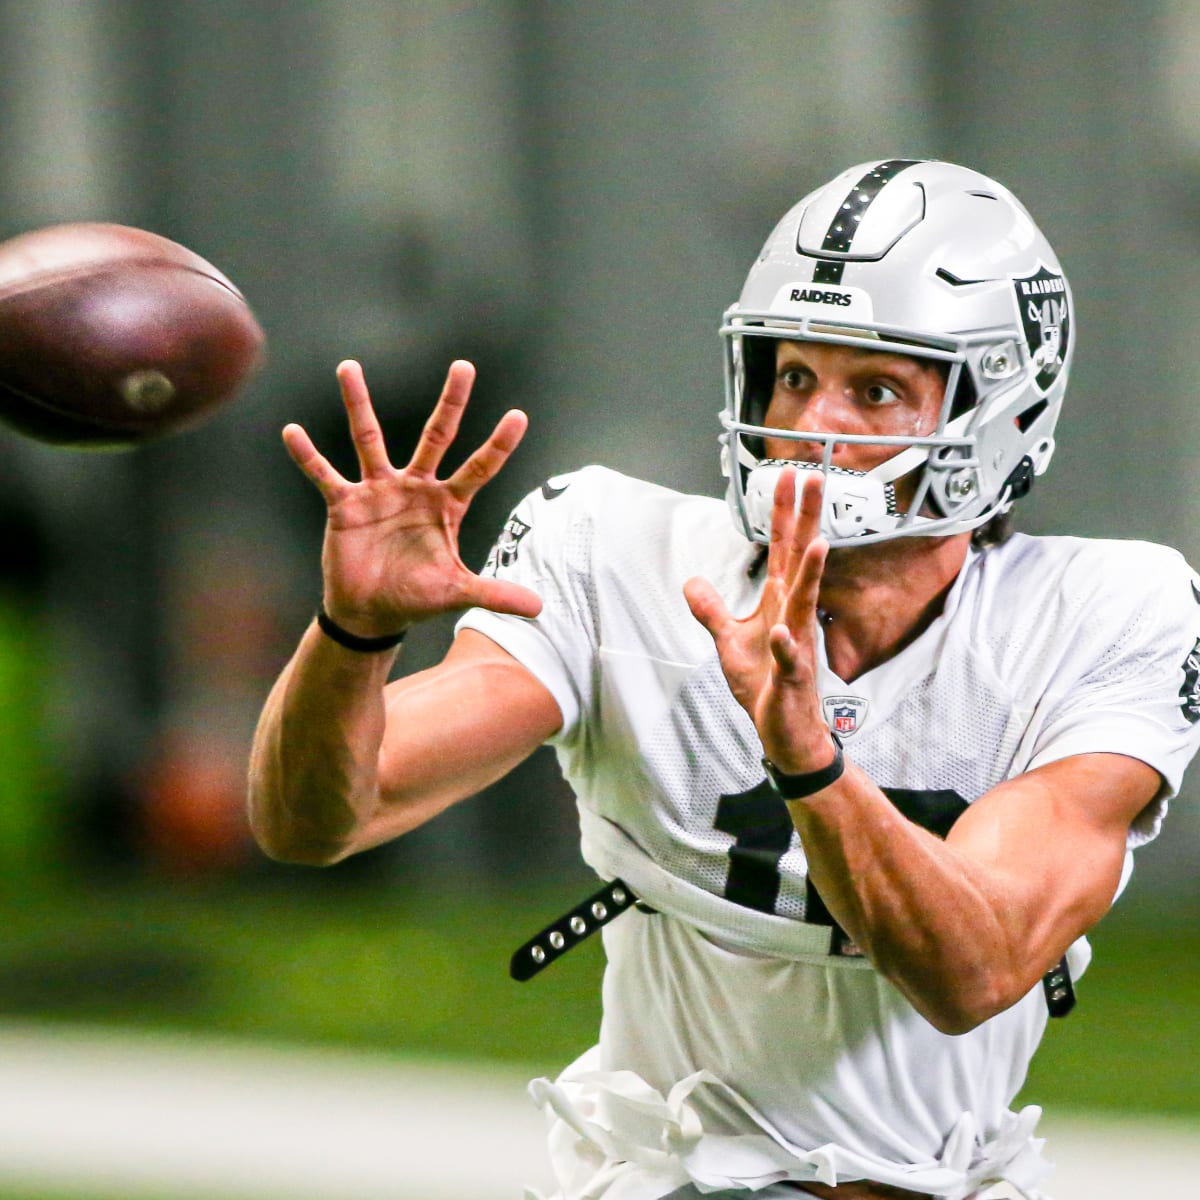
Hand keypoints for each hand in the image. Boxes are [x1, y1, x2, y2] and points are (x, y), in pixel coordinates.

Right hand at [282, 359, 541, 637]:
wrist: (371, 612)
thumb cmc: (416, 597)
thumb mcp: (457, 592)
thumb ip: (495, 593)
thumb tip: (539, 608)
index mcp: (447, 504)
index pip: (479, 468)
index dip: (498, 445)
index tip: (519, 416)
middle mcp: (416, 488)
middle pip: (437, 436)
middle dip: (452, 403)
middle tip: (464, 365)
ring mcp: (379, 491)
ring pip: (370, 439)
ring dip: (359, 405)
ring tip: (348, 368)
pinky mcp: (345, 504)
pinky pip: (324, 475)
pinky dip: (308, 456)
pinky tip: (293, 433)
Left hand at [684, 468, 833, 772]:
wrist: (784, 731)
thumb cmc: (764, 685)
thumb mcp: (728, 641)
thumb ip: (712, 610)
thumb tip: (691, 581)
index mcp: (779, 603)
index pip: (783, 550)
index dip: (784, 513)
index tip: (788, 475)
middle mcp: (792, 616)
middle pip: (800, 560)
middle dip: (806, 520)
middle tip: (815, 478)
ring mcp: (796, 645)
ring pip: (805, 604)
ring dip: (811, 574)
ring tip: (817, 542)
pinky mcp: (790, 678)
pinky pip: (788, 659)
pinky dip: (785, 647)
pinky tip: (781, 634)